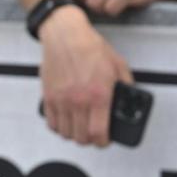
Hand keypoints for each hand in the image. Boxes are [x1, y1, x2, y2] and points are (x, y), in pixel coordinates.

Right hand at [38, 4, 130, 145]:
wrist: (65, 34)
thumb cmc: (89, 46)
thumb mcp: (118, 66)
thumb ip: (126, 86)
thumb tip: (128, 99)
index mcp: (99, 95)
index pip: (98, 134)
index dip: (103, 142)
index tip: (105, 139)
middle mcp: (78, 100)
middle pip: (81, 137)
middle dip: (89, 140)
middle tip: (92, 133)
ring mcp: (61, 98)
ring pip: (65, 132)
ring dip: (73, 134)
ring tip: (78, 128)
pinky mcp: (48, 94)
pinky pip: (50, 121)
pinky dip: (57, 126)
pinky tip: (64, 120)